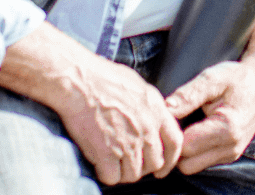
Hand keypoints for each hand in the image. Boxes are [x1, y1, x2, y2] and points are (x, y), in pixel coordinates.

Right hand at [0, 22, 182, 184]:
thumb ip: (150, 106)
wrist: (79, 81)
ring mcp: (128, 143)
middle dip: (142, 165)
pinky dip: (105, 173)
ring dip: (123, 170)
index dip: (170, 159)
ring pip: (134, 174)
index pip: (175, 142)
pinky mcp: (107, 154)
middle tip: (128, 159)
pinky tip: (99, 160)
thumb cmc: (102, 77)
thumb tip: (152, 120)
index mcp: (156, 109)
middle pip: (155, 162)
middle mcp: (146, 128)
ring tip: (111, 158)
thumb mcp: (137, 85)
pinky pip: (112, 177)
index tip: (162, 167)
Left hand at [164, 9, 254, 173]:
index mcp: (226, 129)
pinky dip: (195, 151)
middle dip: (176, 147)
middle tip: (173, 122)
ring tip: (184, 124)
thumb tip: (165, 108)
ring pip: (193, 166)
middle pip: (186, 163)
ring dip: (185, 151)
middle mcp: (231, 147)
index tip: (167, 118)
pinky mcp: (231, 155)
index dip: (171, 133)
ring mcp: (232, 154)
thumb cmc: (237, 78)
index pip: (185, 146)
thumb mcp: (212, 79)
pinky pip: (203, 162)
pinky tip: (194, 129)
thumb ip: (188, 95)